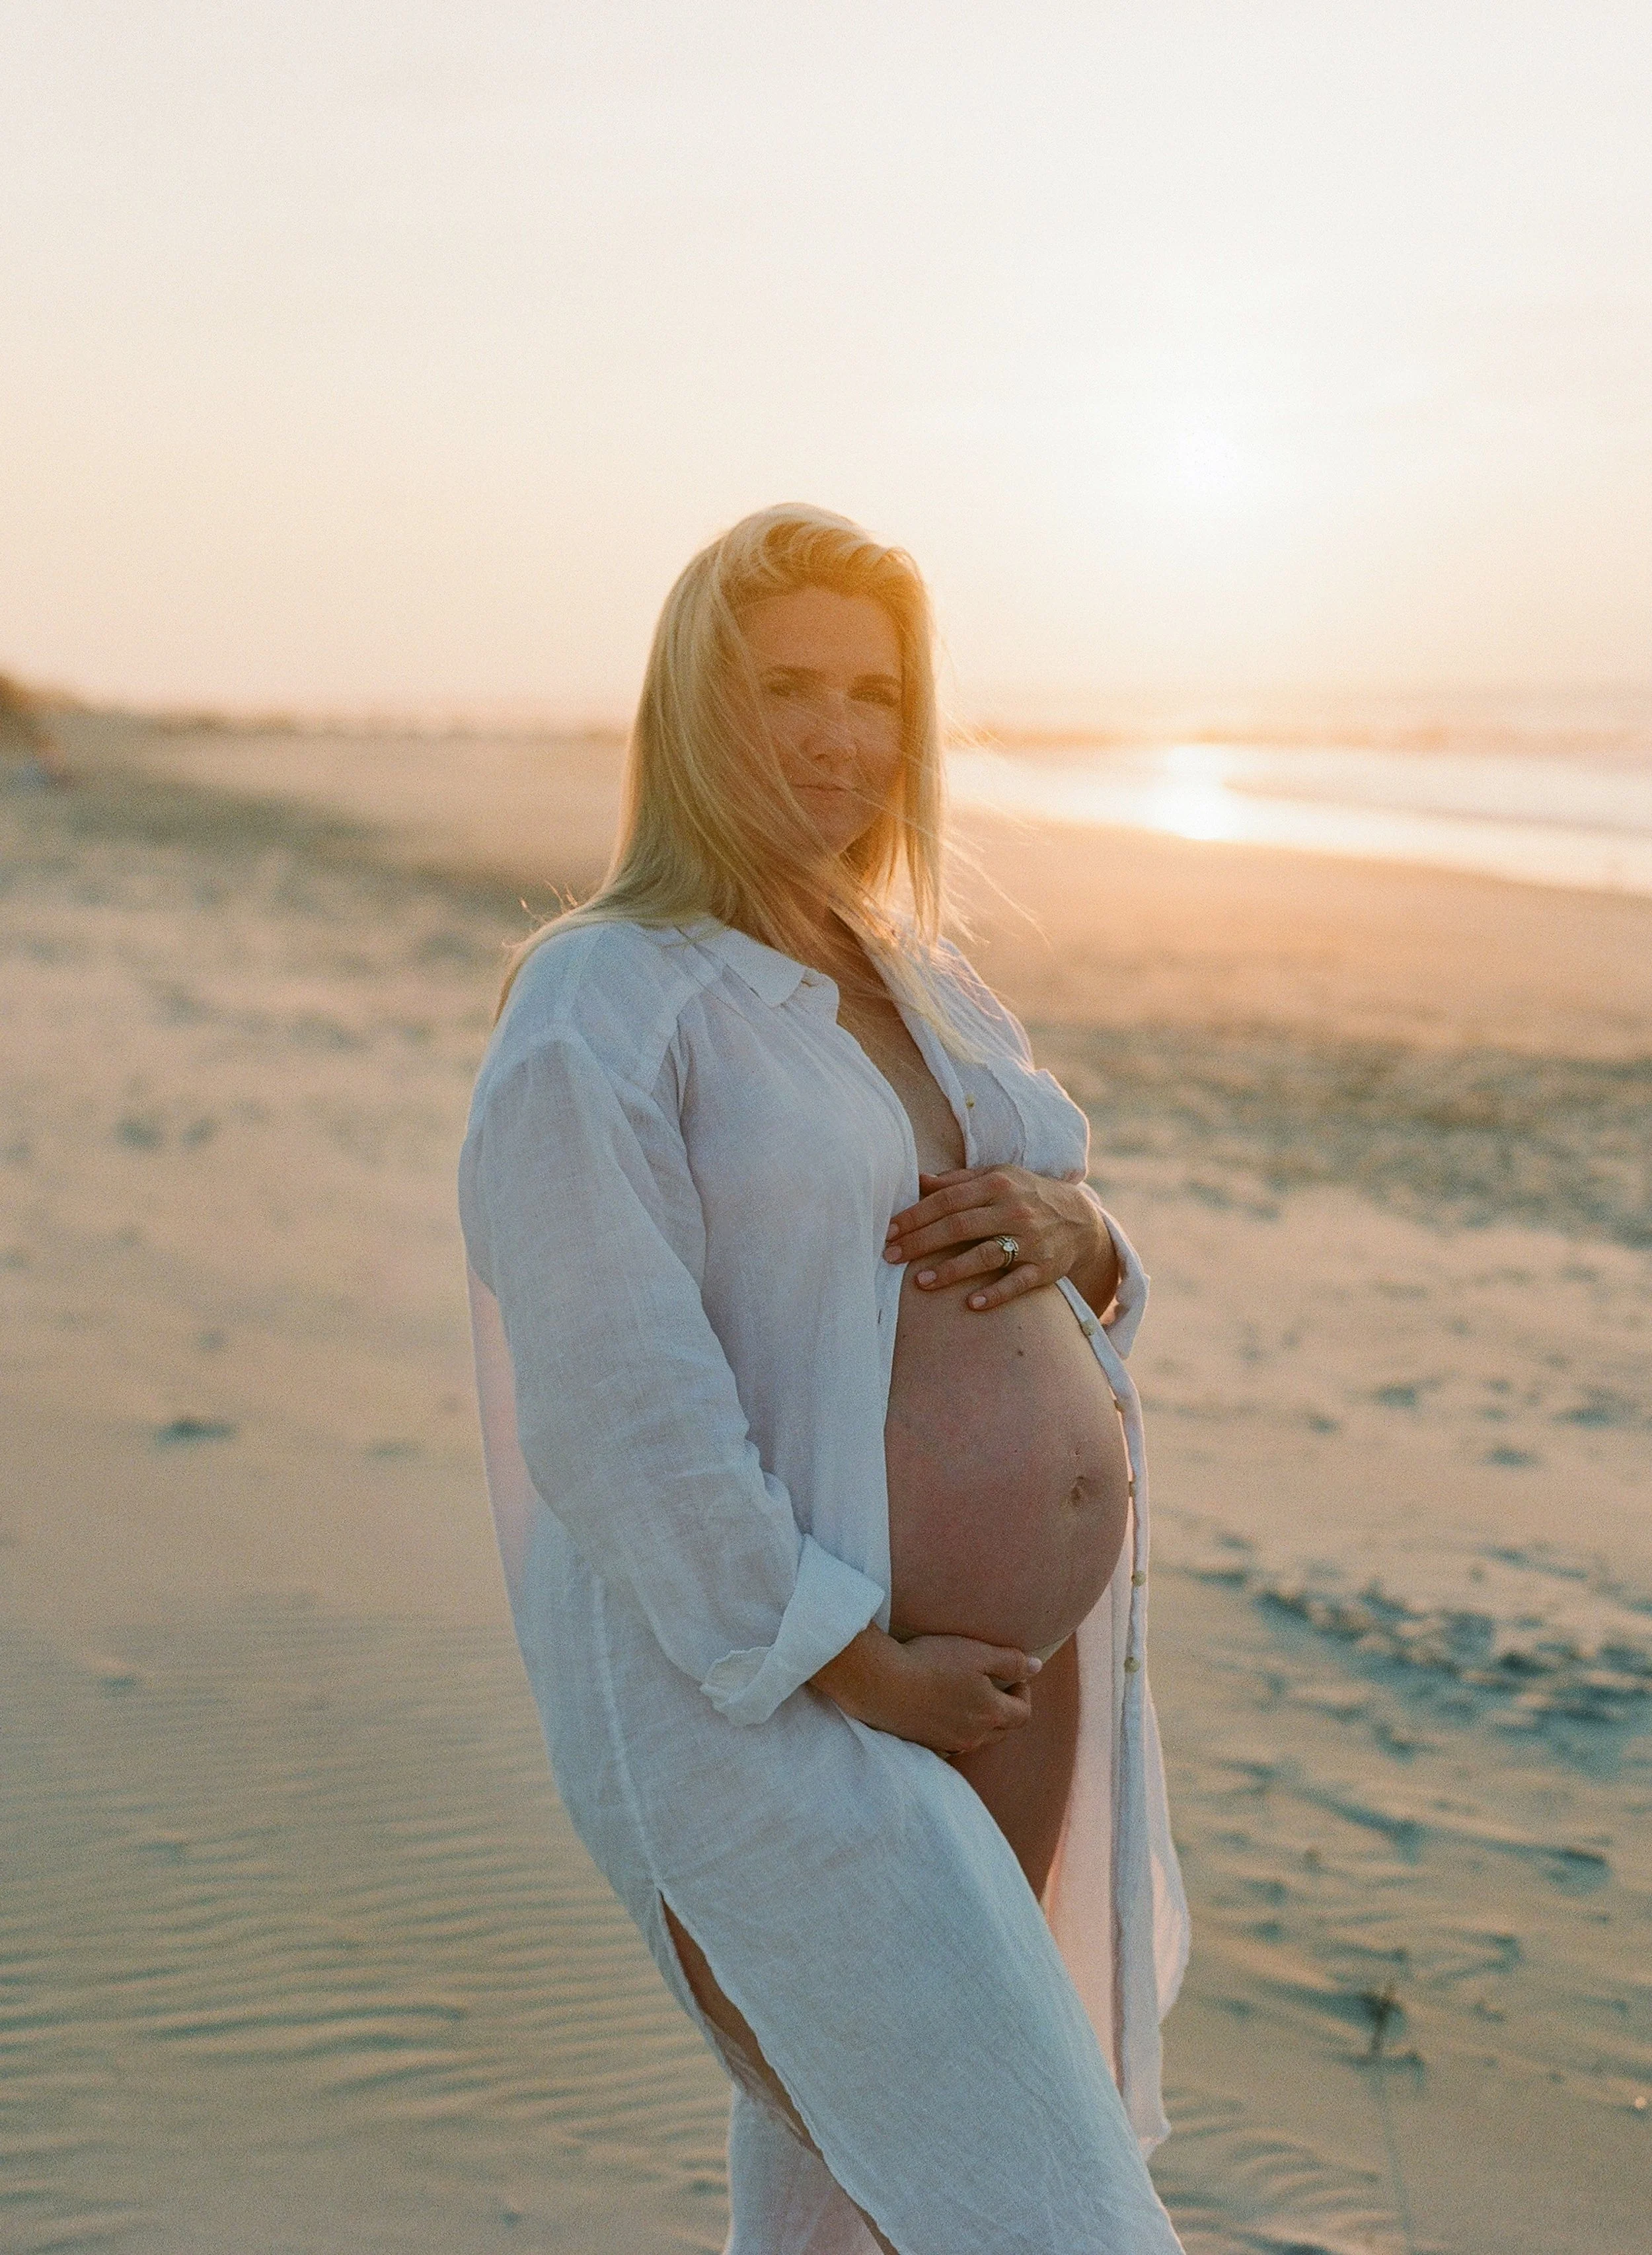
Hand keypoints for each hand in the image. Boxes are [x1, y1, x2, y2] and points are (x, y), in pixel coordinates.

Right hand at [810, 1626, 1039, 1754]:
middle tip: (994, 1685)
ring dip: (981, 1719)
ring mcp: (948, 1744)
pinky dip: (956, 1727)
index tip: (1014, 1677)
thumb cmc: (931, 1662)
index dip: (1024, 1694)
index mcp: (991, 1714)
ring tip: (967, 1694)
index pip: (1023, 1714)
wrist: (881, 1683)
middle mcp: (974, 1736)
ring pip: (978, 1738)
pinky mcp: (926, 1744)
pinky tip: (942, 1708)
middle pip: (1003, 1730)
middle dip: (1005, 1709)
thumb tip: (1037, 1668)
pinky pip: (952, 1741)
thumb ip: (1011, 1660)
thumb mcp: (977, 1652)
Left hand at [883, 1165, 1117, 1312]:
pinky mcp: (1044, 1268)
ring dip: (952, 1270)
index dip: (916, 1215)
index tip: (889, 1231)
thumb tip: (919, 1180)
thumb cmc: (1025, 1195)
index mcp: (997, 1185)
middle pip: (960, 1226)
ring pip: (986, 1255)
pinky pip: (1017, 1282)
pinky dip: (995, 1293)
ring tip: (921, 1282)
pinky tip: (971, 1304)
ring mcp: (1030, 1241)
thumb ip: (959, 1181)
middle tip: (891, 1256)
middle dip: (922, 1242)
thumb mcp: (997, 1177)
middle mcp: (1013, 1211)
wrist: (1079, 1218)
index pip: (948, 1200)